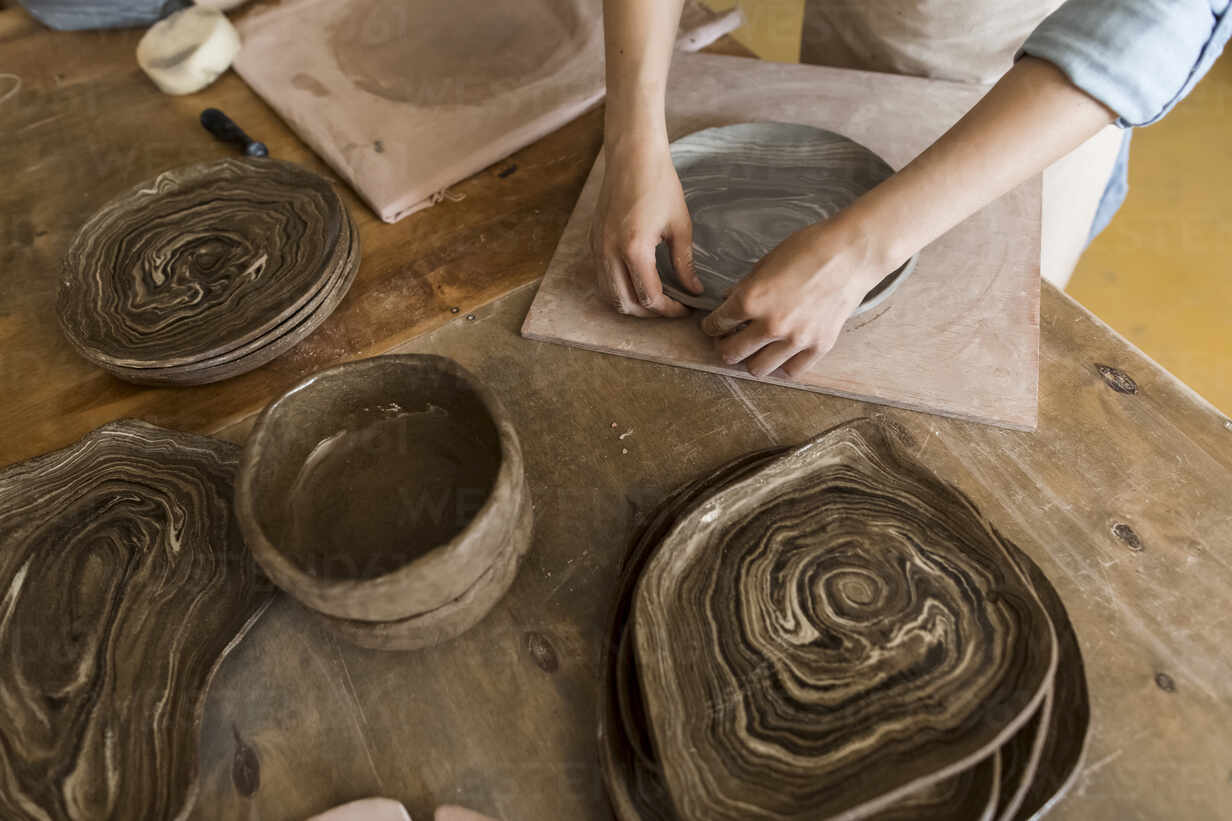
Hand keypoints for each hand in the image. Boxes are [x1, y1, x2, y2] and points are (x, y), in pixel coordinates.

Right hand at [590, 134, 701, 316]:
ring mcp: (598, 247)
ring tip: (653, 300)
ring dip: (631, 304)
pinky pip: (601, 277)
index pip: (649, 298)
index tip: (685, 308)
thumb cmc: (660, 184)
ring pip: (609, 295)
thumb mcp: (680, 226)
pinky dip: (618, 289)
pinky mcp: (594, 241)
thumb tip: (692, 289)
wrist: (633, 156)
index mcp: (634, 249)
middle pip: (625, 304)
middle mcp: (610, 252)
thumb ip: (684, 263)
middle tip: (670, 308)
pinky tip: (636, 282)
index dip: (670, 310)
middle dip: (650, 313)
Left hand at [700, 216, 895, 377]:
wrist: (852, 254)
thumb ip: (745, 286)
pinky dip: (782, 366)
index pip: (717, 323)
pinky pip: (792, 371)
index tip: (712, 327)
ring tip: (754, 350)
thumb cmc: (809, 248)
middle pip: (732, 353)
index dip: (710, 326)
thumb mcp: (766, 262)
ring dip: (751, 360)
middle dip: (724, 347)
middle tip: (727, 341)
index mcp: (752, 300)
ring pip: (758, 369)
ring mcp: (796, 340)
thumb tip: (729, 300)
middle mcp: (770, 325)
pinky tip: (781, 355)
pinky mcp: (819, 347)